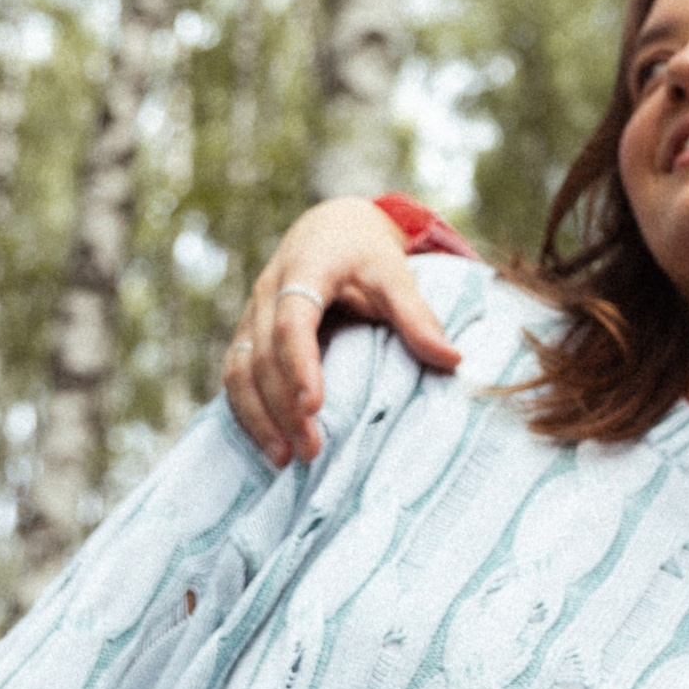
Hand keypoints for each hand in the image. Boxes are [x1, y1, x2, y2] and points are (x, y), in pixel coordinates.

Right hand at [221, 199, 463, 467]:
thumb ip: (417, 315)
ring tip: (284, 459)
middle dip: (282, 407)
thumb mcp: (394, 273)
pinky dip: (246, 412)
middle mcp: (268, 292)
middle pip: (263, 355)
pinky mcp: (246, 335)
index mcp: (305, 270)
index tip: (314, 406)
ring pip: (239, 370)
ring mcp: (250, 315)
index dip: (299, 364)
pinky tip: (268, 444)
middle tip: (311, 451)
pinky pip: (234, 376)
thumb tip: (453, 360)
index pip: (293, 320)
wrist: (328, 229)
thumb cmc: (365, 253)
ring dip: (258, 417)